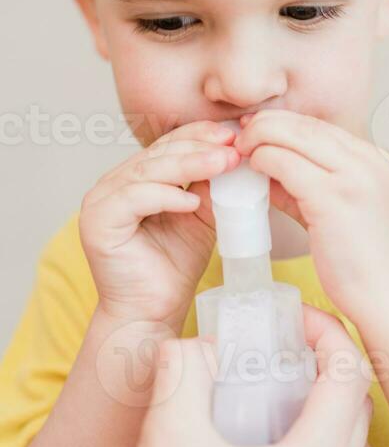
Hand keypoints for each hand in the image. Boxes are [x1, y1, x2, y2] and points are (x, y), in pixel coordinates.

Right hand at [79, 120, 237, 324]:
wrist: (153, 312)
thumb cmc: (174, 267)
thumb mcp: (201, 217)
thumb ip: (209, 187)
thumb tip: (233, 154)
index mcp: (134, 178)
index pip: (166, 146)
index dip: (198, 136)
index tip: (232, 135)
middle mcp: (112, 185)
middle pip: (158, 154)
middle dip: (199, 147)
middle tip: (233, 146)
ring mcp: (100, 201)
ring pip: (148, 171)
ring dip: (190, 164)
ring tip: (223, 164)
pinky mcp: (97, 222)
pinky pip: (135, 197)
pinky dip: (166, 196)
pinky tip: (193, 202)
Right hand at [92, 305, 375, 446]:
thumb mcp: (168, 432)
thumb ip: (185, 368)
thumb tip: (200, 344)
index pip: (349, 375)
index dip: (328, 331)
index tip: (295, 317)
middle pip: (361, 407)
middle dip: (333, 363)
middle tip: (293, 344)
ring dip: (335, 406)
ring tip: (290, 387)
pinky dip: (326, 445)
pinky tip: (280, 440)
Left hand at [234, 111, 388, 316]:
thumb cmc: (366, 266)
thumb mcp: (341, 214)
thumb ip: (308, 190)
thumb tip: (269, 172)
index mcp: (375, 160)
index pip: (320, 127)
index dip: (284, 123)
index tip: (256, 130)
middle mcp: (368, 160)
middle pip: (306, 124)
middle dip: (266, 123)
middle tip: (239, 134)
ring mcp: (354, 176)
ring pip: (294, 135)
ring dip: (260, 138)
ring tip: (239, 151)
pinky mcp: (334, 197)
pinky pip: (286, 163)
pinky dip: (263, 160)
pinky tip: (252, 170)